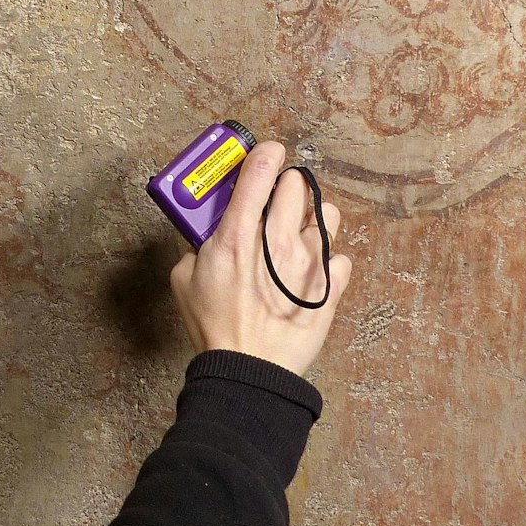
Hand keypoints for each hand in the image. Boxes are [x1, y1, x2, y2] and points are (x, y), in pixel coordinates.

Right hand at [168, 141, 351, 376]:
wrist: (249, 371)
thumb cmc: (215, 328)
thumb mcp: (184, 280)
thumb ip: (196, 248)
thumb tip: (205, 235)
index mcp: (237, 235)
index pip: (261, 169)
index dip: (266, 154)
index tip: (267, 154)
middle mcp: (276, 241)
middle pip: (297, 183)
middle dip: (287, 186)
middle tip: (277, 200)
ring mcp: (308, 263)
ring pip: (326, 214)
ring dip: (312, 218)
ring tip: (299, 235)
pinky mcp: (329, 287)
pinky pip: (341, 257)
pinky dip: (329, 262)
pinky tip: (311, 274)